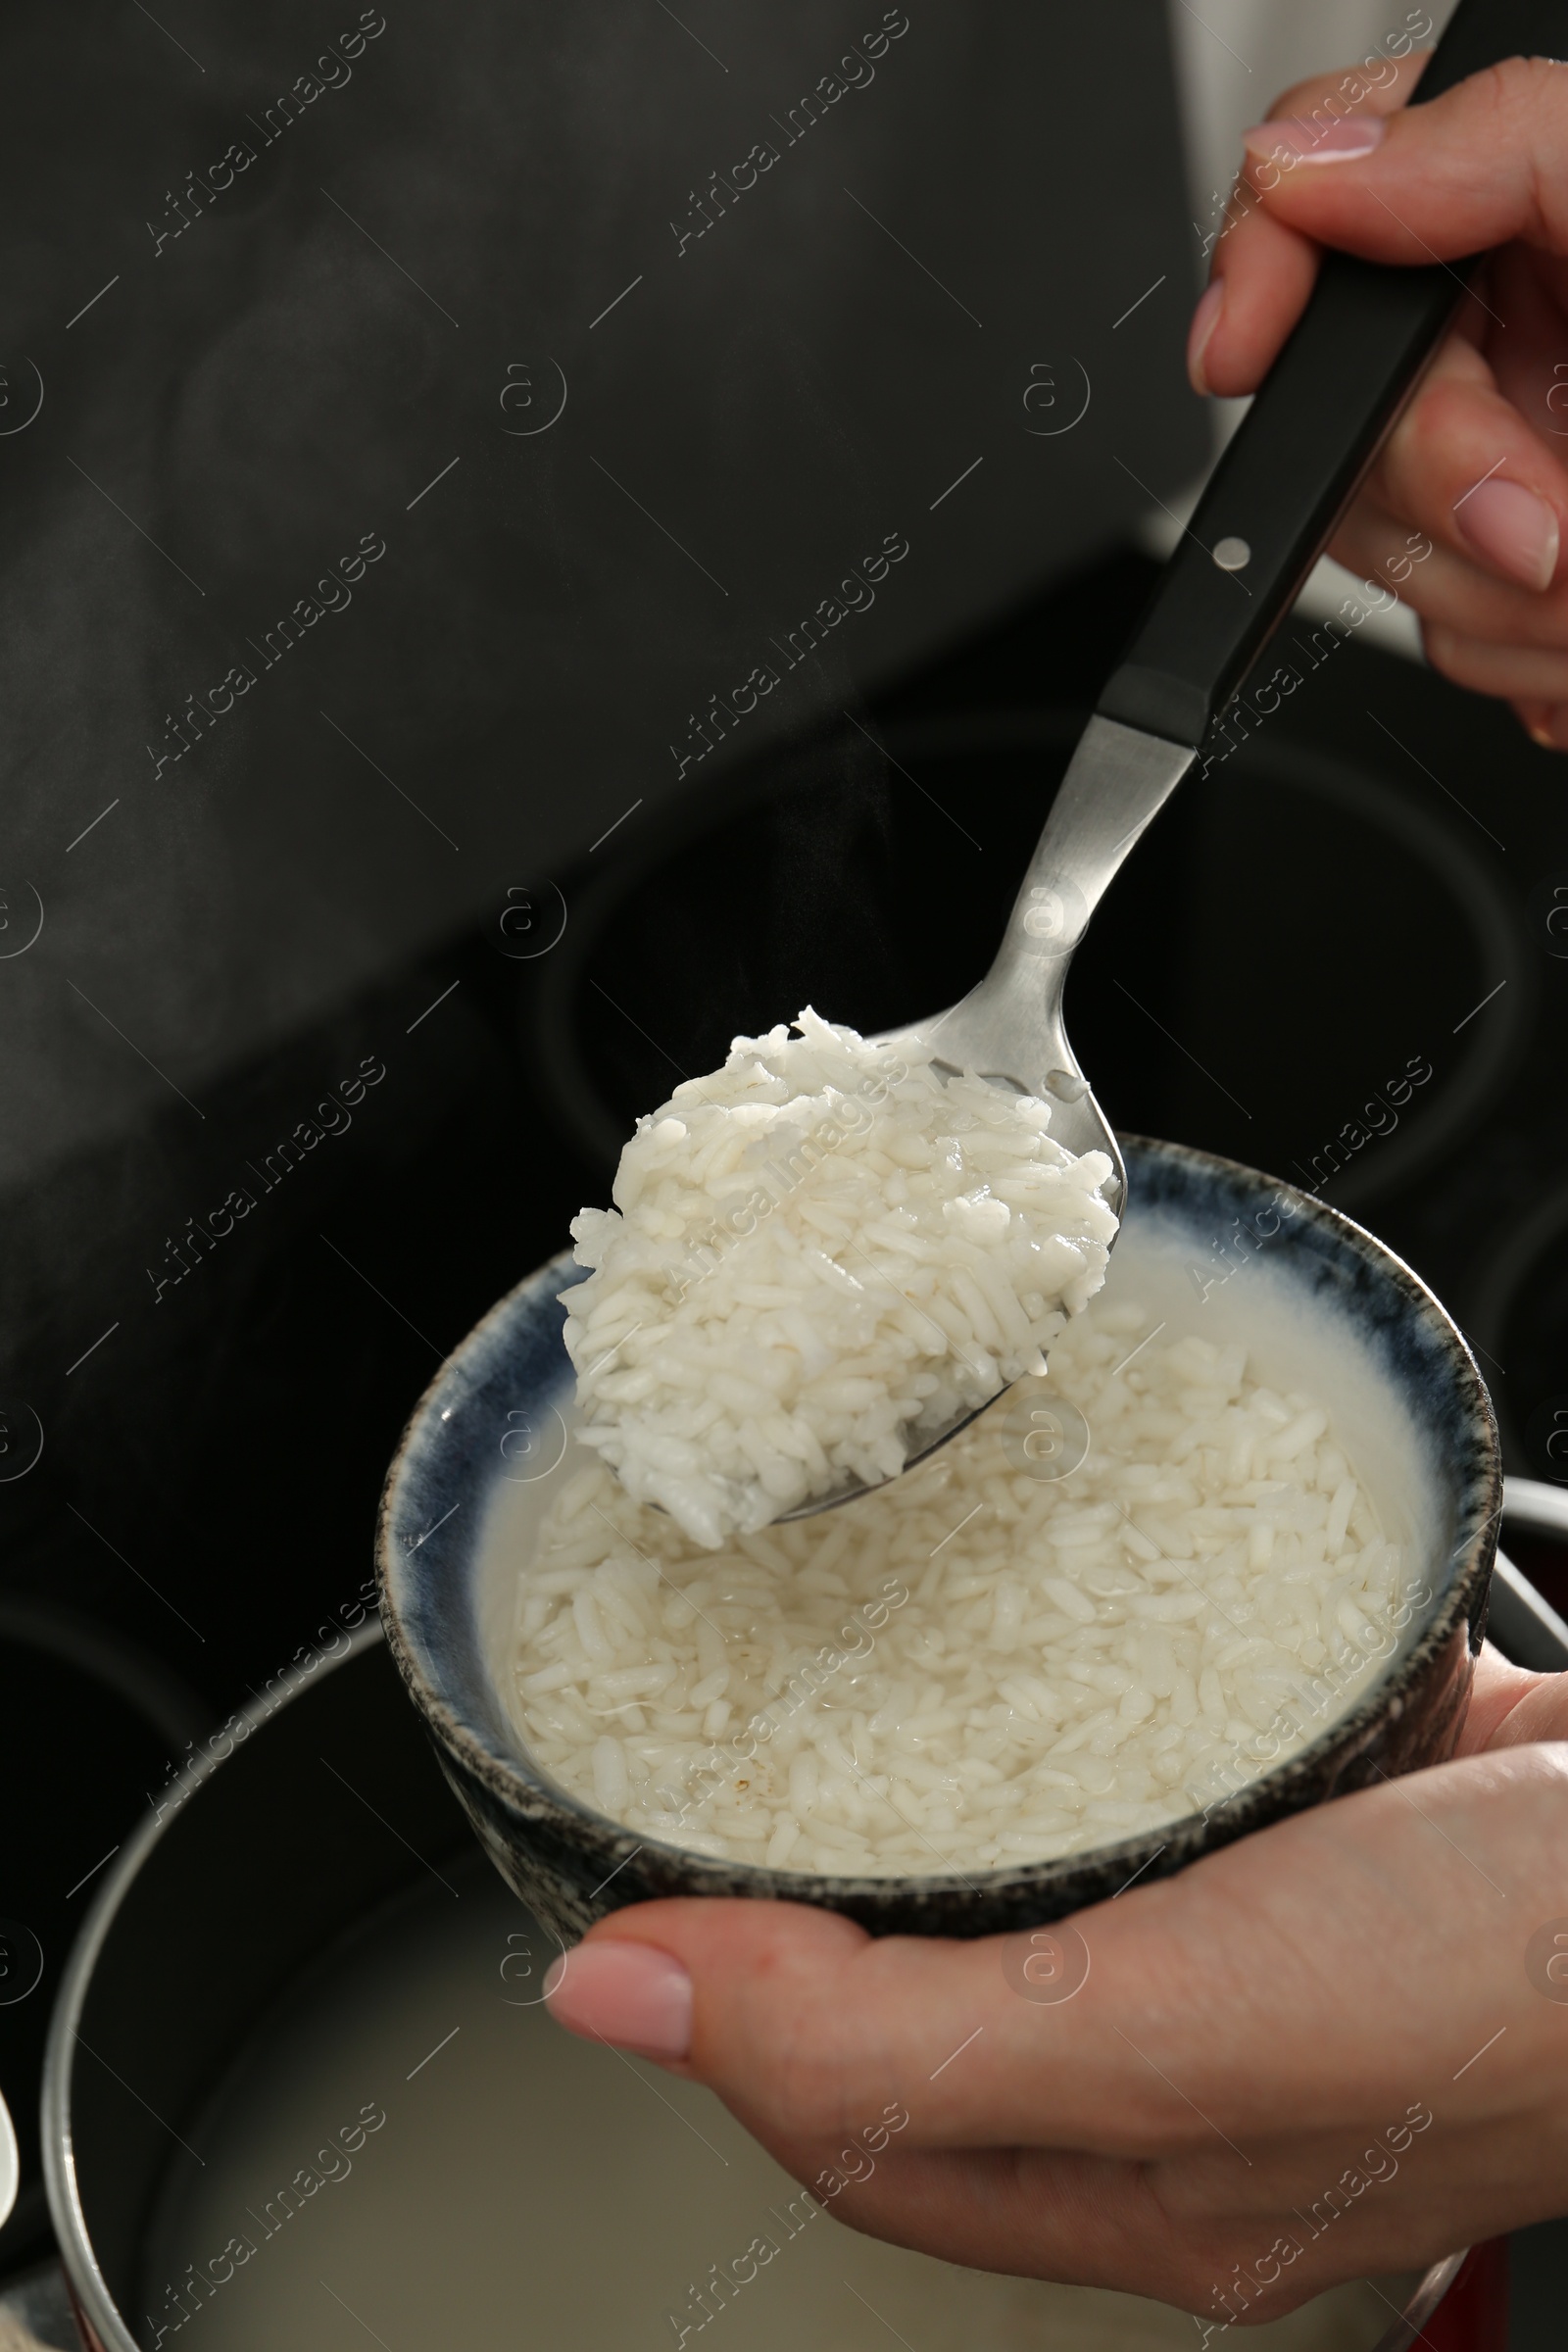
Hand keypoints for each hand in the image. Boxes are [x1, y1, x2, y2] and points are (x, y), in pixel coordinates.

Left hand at [546, 1642, 1567, 2324]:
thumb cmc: (1495, 1986)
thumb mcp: (1162, 2041)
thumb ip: (886, 2045)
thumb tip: (616, 2012)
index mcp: (1140, 2175)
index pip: (852, 2114)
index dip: (725, 2012)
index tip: (628, 1885)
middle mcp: (1188, 2062)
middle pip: (934, 1988)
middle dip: (819, 1881)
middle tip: (716, 1750)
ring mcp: (1259, 1924)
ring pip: (1042, 1848)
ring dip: (942, 1761)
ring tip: (839, 1666)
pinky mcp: (1319, 1795)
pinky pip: (1156, 1741)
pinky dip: (1082, 1676)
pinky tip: (1044, 1608)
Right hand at [1188, 53, 1567, 749]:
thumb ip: (1500, 143)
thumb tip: (1311, 164)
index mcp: (1522, 218)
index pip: (1316, 211)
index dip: (1257, 278)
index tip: (1239, 351)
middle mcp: (1506, 342)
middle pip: (1332, 422)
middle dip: (1435, 496)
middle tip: (1555, 516)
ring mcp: (1510, 472)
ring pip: (1384, 565)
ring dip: (1506, 603)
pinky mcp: (1525, 592)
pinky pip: (1457, 652)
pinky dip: (1540, 666)